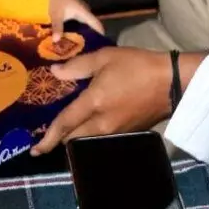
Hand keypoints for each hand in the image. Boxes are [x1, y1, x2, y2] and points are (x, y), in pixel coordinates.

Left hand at [29, 47, 171, 154]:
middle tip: (52, 134)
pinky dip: (93, 134)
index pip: (64, 124)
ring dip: (77, 137)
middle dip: (61, 139)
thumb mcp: (106, 58)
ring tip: (72, 127)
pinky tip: (94, 123)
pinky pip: (103, 138)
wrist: (172, 82)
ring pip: (88, 141)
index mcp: (93, 103)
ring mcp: (116, 131)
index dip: (47, 138)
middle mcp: (102, 123)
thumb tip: (55, 72)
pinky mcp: (128, 132)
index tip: (35, 150)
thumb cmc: (138, 66)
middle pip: (74, 140)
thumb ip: (78, 66)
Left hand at [48, 0, 104, 41]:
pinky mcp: (73, 10)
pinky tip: (72, 37)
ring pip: (85, 24)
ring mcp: (79, 10)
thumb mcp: (56, 15)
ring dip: (83, 33)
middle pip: (91, 26)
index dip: (100, 34)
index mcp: (83, 12)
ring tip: (81, 46)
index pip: (96, 24)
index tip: (101, 46)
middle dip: (90, 37)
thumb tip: (57, 41)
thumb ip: (58, 28)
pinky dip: (77, 29)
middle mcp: (84, 11)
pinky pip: (79, 22)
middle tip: (88, 50)